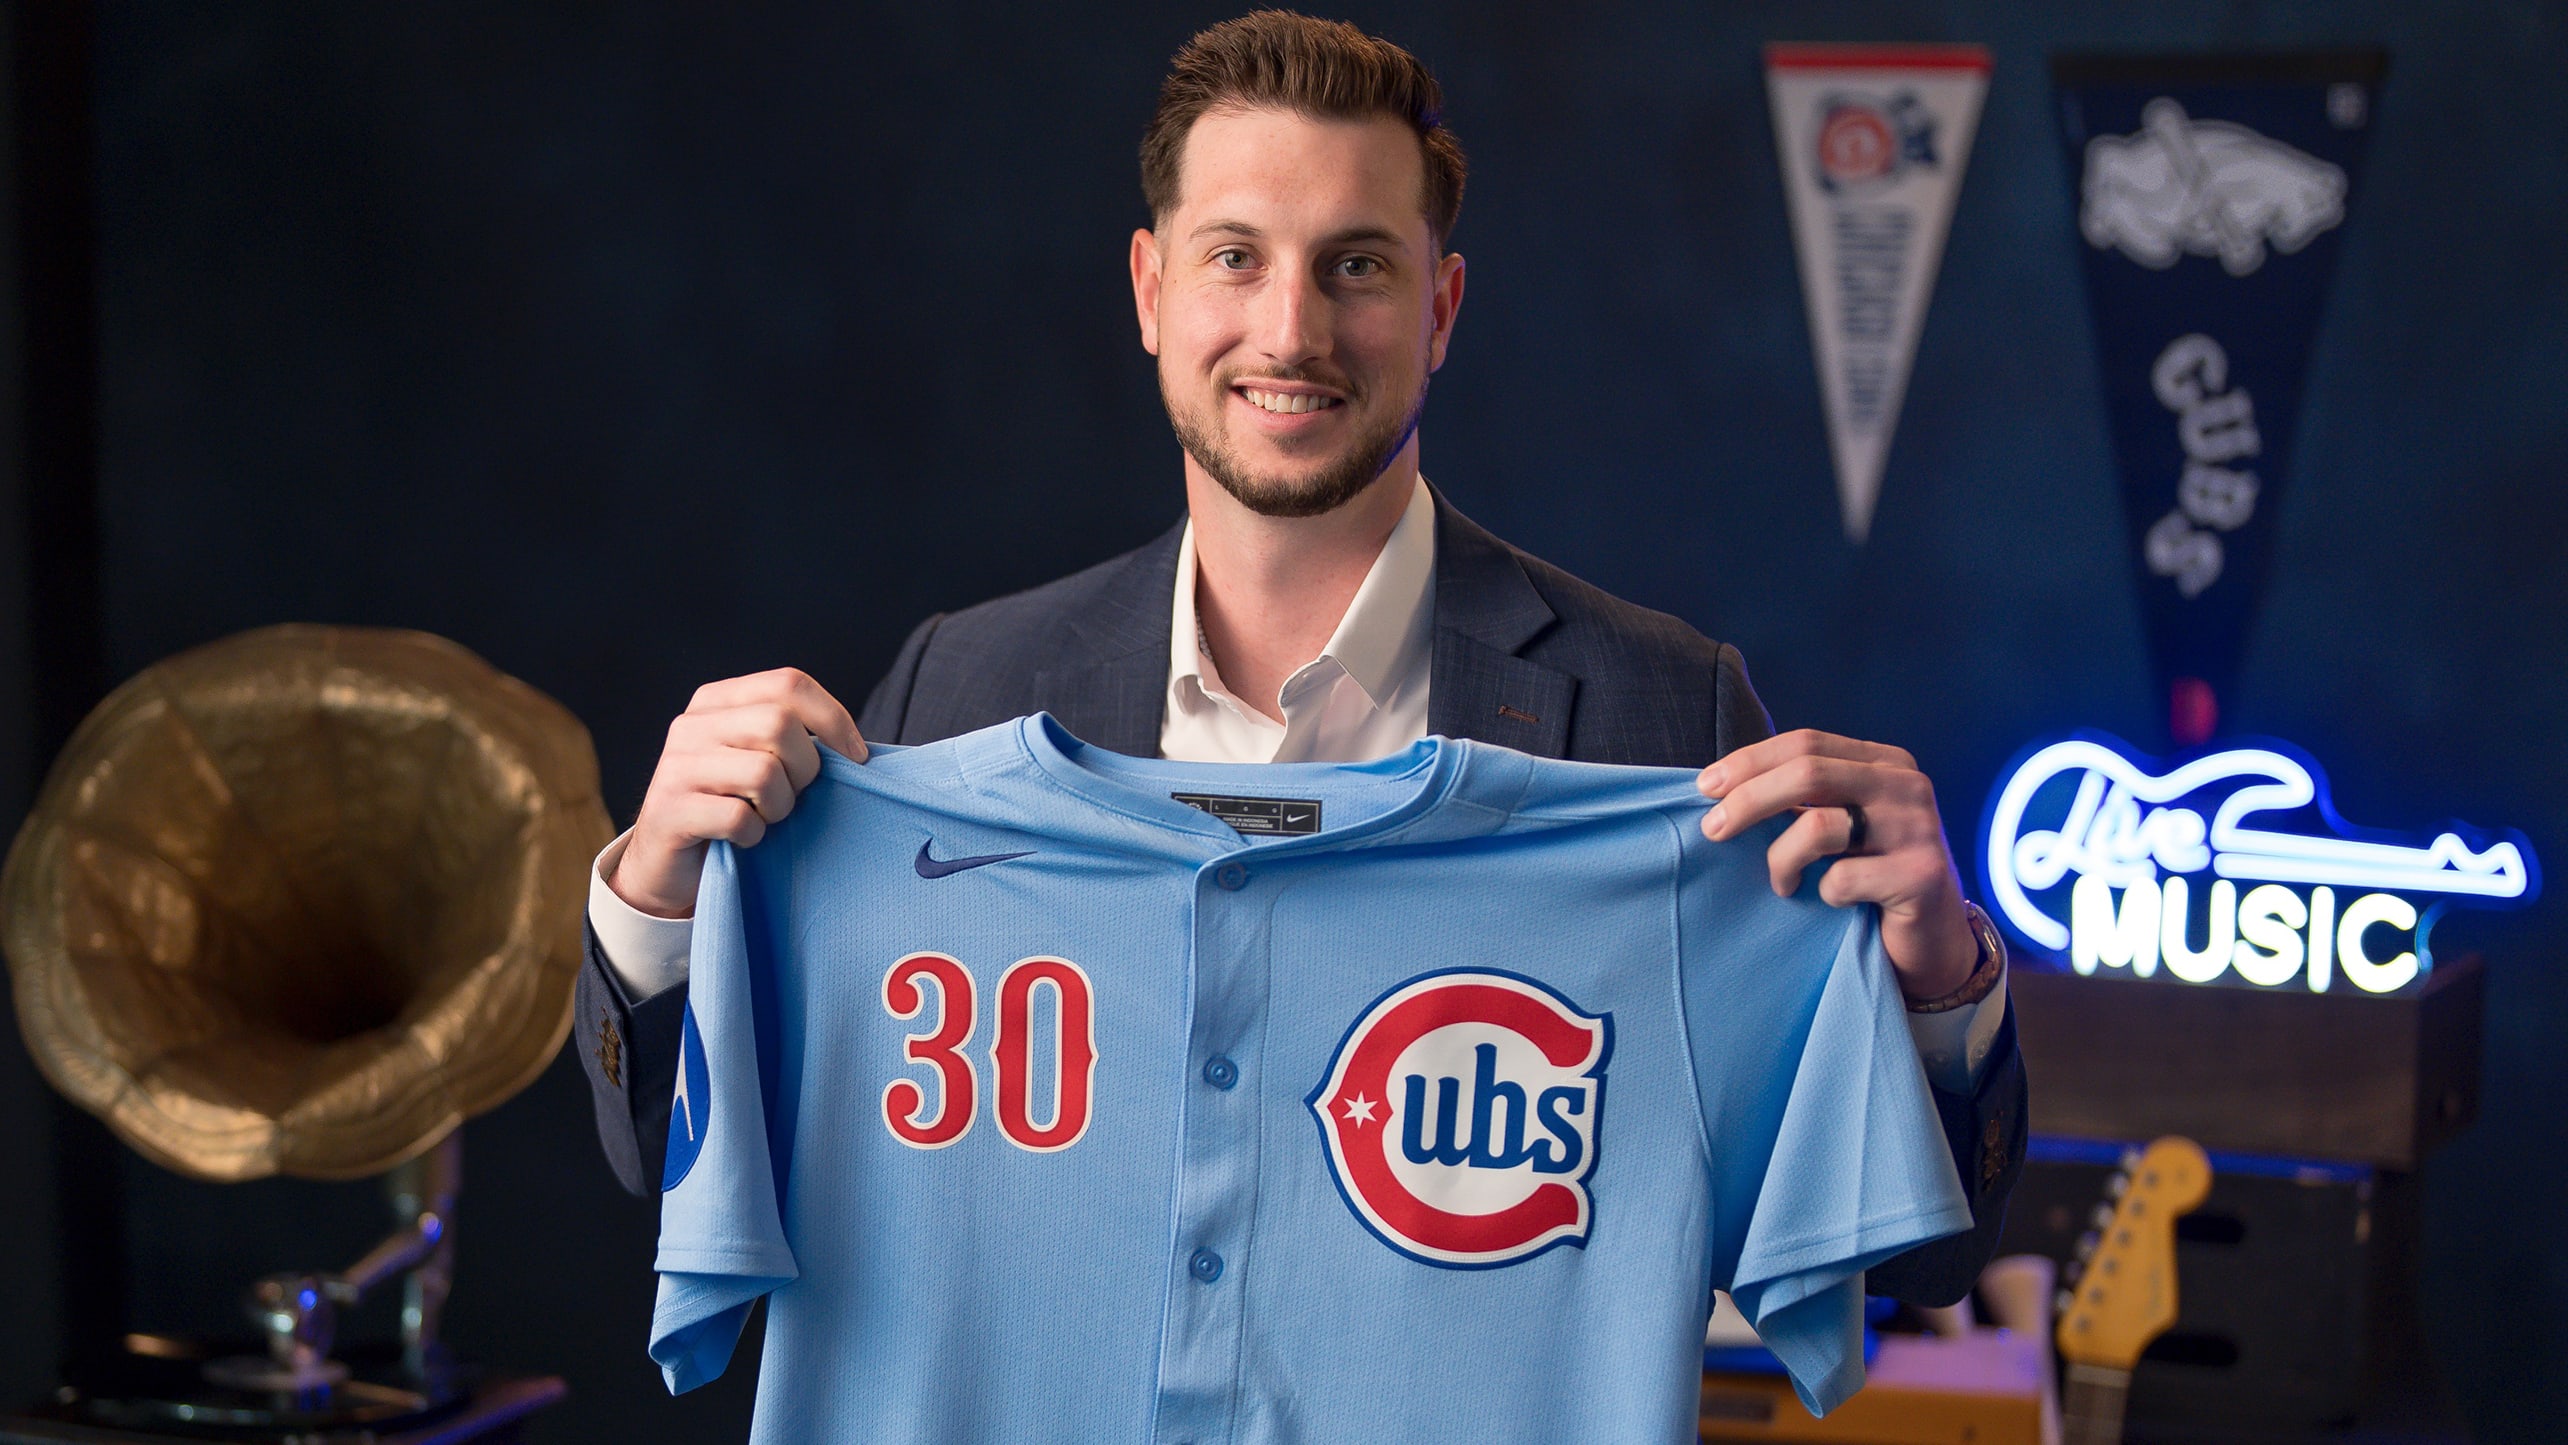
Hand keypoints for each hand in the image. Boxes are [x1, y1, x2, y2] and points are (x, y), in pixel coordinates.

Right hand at [607, 668, 866, 918]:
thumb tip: (860, 751)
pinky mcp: (669, 811)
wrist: (668, 864)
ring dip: (780, 807)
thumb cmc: (732, 807)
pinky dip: (754, 835)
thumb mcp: (760, 760)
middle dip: (805, 769)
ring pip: (763, 772)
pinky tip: (743, 839)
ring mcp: (675, 766)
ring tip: (765, 817)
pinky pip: (739, 818)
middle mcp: (691, 724)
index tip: (857, 758)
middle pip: (779, 724)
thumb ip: (794, 740)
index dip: (833, 719)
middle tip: (795, 796)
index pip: (789, 684)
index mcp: (717, 701)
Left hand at [1696, 730, 1978, 1000]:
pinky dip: (1822, 893)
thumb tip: (1719, 785)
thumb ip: (1802, 797)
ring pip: (1818, 825)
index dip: (1749, 762)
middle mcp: (1907, 785)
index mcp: (1885, 762)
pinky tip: (1831, 902)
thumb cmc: (1871, 876)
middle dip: (1748, 800)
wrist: (1932, 939)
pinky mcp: (1921, 874)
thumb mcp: (1842, 823)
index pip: (1805, 743)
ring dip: (1781, 859)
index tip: (1705, 788)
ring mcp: (1918, 828)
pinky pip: (1842, 878)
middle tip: (1714, 830)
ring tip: (1781, 883)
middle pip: (1808, 773)